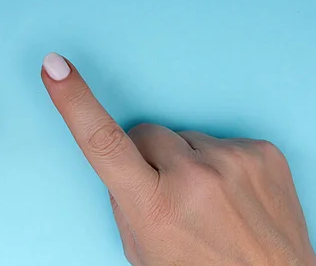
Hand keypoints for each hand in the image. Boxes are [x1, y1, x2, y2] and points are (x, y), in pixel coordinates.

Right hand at [42, 53, 314, 264]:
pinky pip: (218, 141)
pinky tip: (230, 194)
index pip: (103, 143)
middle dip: (147, 157)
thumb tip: (123, 161)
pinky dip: (218, 163)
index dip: (75, 101)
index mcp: (155, 208)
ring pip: (182, 137)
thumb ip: (123, 201)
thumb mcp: (142, 250)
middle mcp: (195, 180)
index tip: (55, 68)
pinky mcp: (262, 152)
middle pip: (145, 133)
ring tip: (208, 201)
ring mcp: (233, 162)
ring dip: (187, 162)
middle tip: (169, 195)